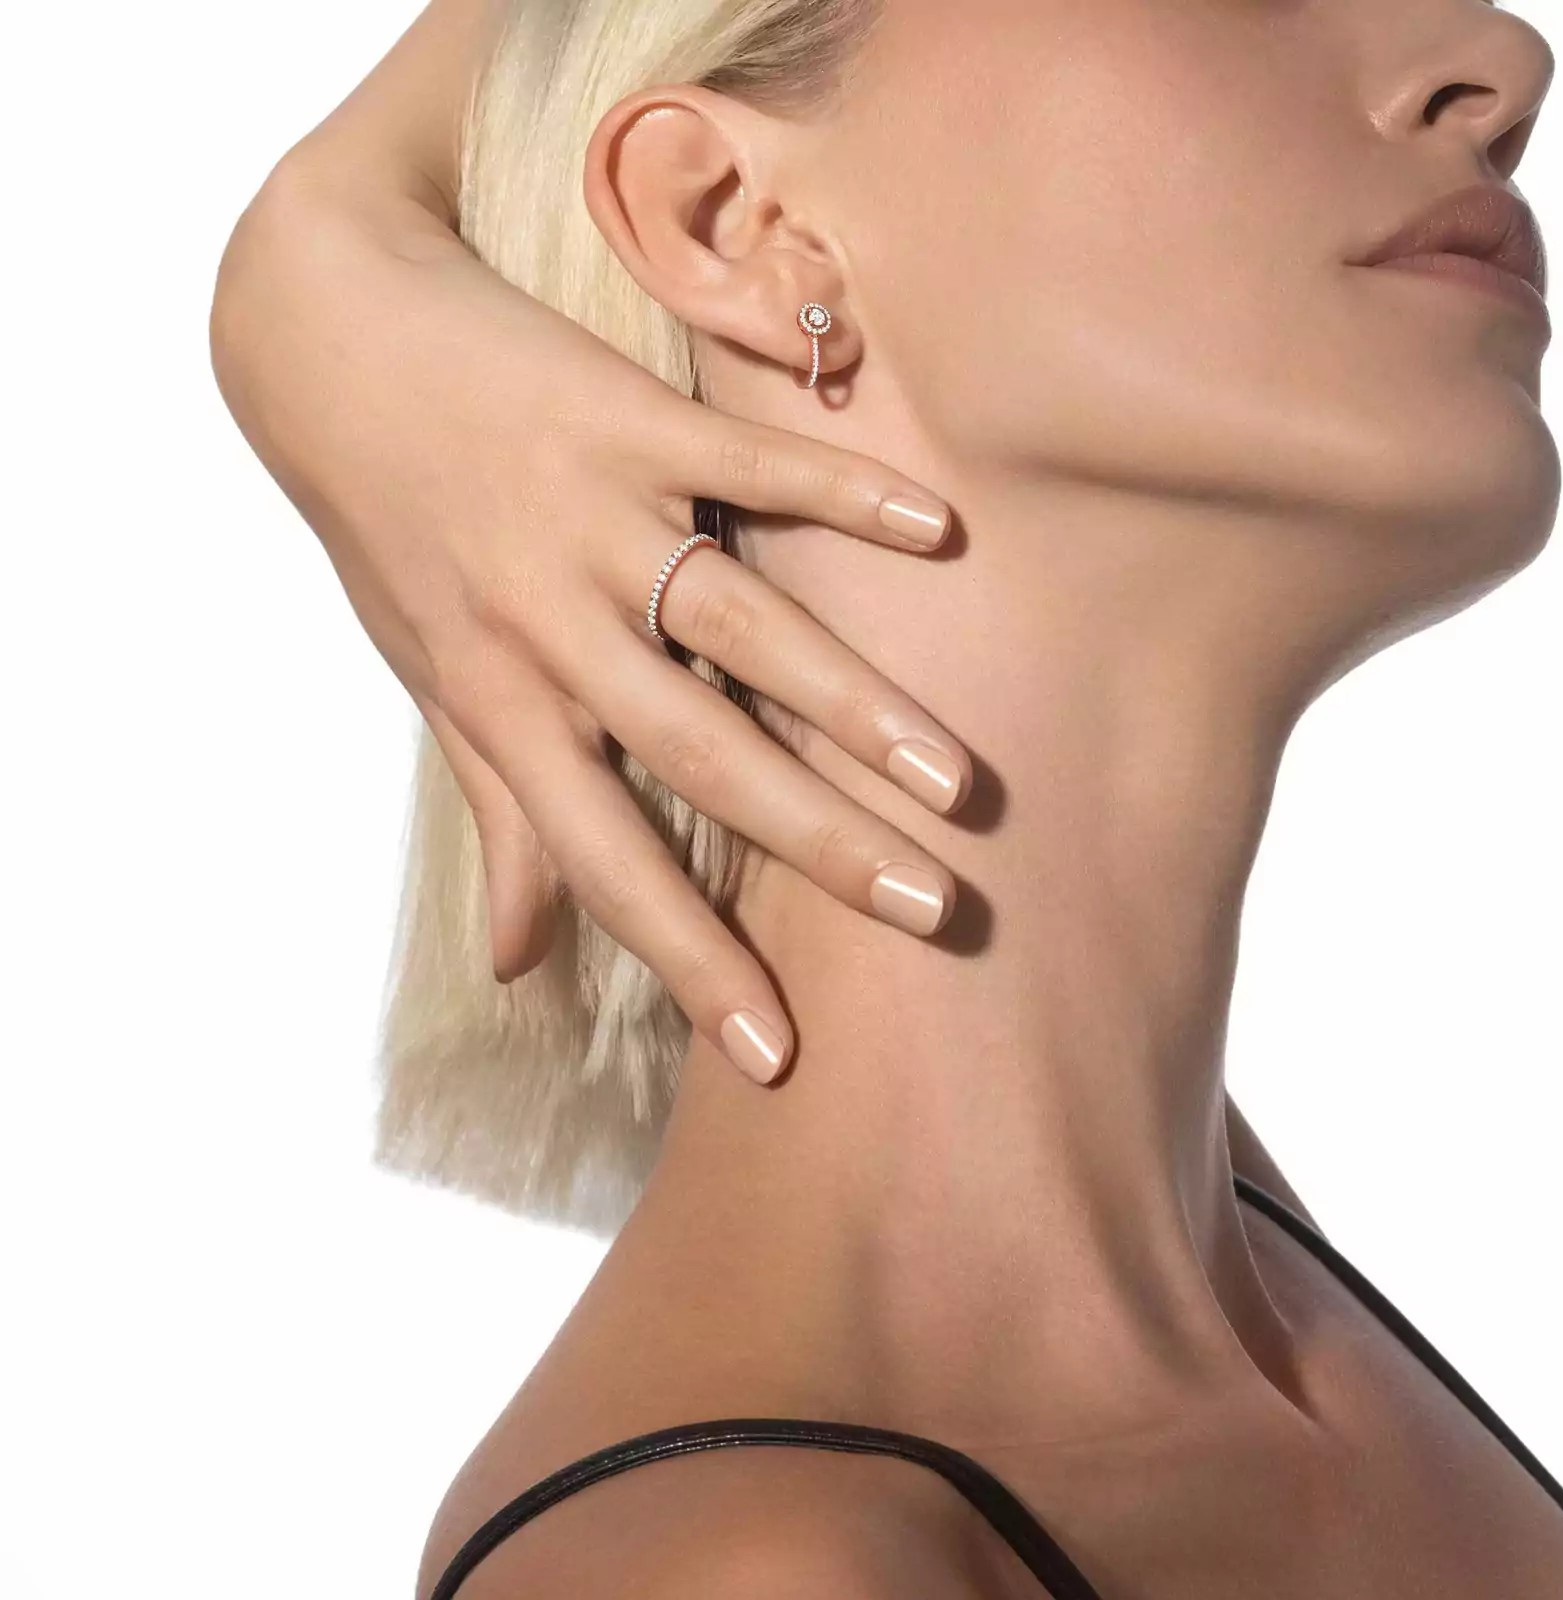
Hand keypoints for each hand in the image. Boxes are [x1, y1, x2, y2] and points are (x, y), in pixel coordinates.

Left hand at [212, 175, 970, 1082]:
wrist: (324, 345)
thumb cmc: (391, 537)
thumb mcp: (435, 683)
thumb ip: (496, 817)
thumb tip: (515, 965)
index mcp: (504, 704)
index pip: (607, 861)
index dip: (689, 962)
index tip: (776, 1052)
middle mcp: (549, 625)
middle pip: (700, 751)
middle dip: (817, 842)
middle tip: (931, 912)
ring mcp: (592, 520)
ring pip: (740, 623)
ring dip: (851, 701)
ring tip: (953, 775)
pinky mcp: (627, 416)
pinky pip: (747, 461)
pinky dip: (841, 491)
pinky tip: (935, 533)